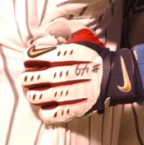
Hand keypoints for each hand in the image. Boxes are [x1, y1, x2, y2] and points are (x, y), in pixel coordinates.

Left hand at [22, 29, 142, 123]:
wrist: (116, 77)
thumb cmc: (96, 55)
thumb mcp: (83, 35)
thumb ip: (65, 30)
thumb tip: (47, 30)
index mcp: (65, 55)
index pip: (34, 57)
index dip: (28, 58)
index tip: (29, 59)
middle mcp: (65, 74)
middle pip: (33, 78)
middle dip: (27, 77)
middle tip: (28, 77)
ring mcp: (69, 93)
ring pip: (38, 96)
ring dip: (33, 94)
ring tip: (34, 92)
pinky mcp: (74, 109)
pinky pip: (51, 114)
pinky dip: (44, 112)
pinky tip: (45, 107)